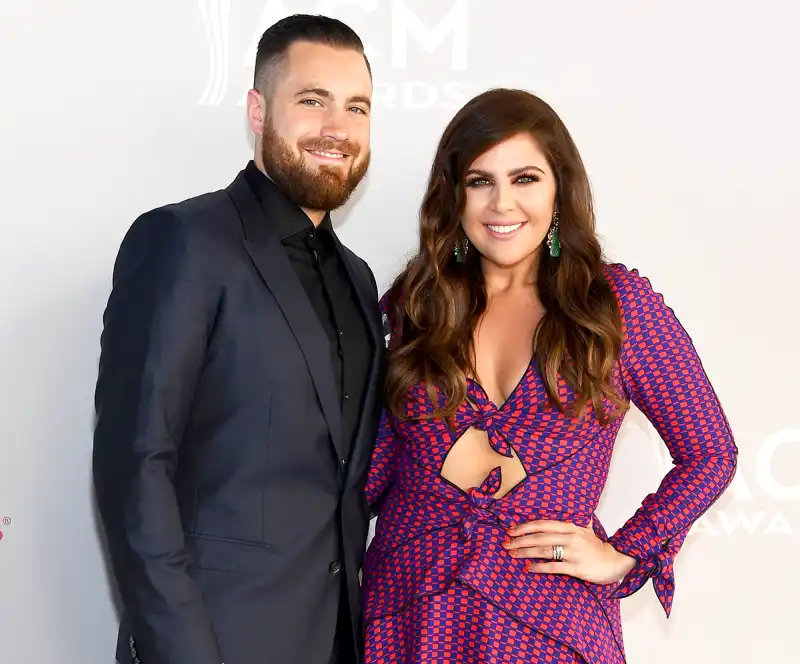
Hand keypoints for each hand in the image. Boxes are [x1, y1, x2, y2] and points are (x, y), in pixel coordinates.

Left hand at [502, 519, 635, 584]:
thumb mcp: (586, 530)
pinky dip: (539, 567)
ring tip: (512, 554)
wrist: (617, 561)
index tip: (510, 530)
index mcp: (570, 527)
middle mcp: (570, 537)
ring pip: (544, 550)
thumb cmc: (598, 547)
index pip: (542, 524)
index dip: (525, 527)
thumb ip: (576, 522)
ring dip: (525, 552)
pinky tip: (528, 568)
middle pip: (539, 536)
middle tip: (505, 543)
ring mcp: (573, 552)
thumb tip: (572, 513)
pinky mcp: (577, 567)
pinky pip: (554, 566)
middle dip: (520, 540)